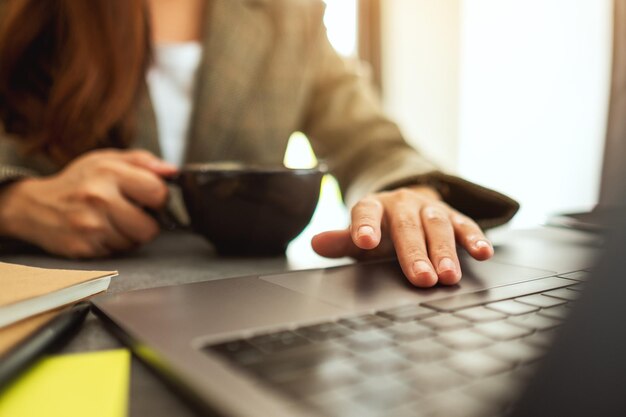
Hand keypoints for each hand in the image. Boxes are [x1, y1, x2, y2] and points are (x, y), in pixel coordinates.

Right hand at [0, 149, 176, 257]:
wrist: (34, 206)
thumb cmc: (78, 181)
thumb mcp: (107, 160)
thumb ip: (143, 161)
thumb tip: (173, 171)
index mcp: (109, 172)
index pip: (158, 192)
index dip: (158, 198)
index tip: (149, 198)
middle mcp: (99, 199)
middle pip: (151, 227)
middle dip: (146, 222)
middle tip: (131, 212)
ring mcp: (90, 226)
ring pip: (135, 243)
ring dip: (129, 235)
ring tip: (112, 221)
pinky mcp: (84, 248)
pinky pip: (118, 253)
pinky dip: (114, 244)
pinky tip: (100, 231)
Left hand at [311, 186, 493, 287]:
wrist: (407, 206)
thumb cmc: (380, 230)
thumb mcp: (358, 235)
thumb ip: (341, 241)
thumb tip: (316, 243)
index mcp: (374, 206)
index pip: (366, 212)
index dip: (365, 226)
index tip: (364, 241)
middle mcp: (402, 203)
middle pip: (408, 226)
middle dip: (415, 253)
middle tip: (422, 278)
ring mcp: (429, 208)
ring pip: (438, 226)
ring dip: (445, 251)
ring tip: (449, 276)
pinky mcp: (453, 215)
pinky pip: (465, 224)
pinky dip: (475, 238)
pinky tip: (483, 252)